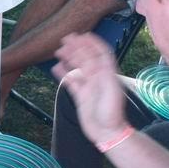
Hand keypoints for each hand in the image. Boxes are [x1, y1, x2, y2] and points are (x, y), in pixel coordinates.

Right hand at [53, 33, 133, 148]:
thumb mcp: (111, 88)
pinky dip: (63, 74)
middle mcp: (98, 78)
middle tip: (65, 38)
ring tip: (58, 51)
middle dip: (77, 47)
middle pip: (86, 58)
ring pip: (77, 68)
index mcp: (108, 74)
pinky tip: (56, 68)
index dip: (92, 43)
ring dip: (69, 58)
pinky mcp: (81, 96)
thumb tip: (95, 56)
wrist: (107, 133)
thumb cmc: (112, 112)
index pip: (100, 53)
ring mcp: (89, 86)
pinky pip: (70, 82)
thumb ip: (103, 72)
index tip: (83, 34)